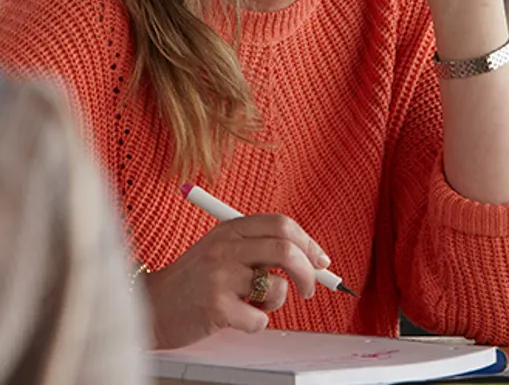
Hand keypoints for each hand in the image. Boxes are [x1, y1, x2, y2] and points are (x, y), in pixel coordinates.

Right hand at [143, 214, 329, 348]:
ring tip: (256, 304)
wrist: (149, 307)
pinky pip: (259, 317)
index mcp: (231, 229)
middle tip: (310, 289)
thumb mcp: (223, 251)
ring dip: (277, 300)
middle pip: (286, 250)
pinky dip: (258, 322)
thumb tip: (313, 260)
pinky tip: (238, 320)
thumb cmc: (195, 282)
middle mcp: (225, 246)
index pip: (282, 224)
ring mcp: (219, 275)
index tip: (321, 261)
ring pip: (276, 285)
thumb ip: (259, 249)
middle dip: (308, 272)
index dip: (308, 242)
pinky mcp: (214, 305)